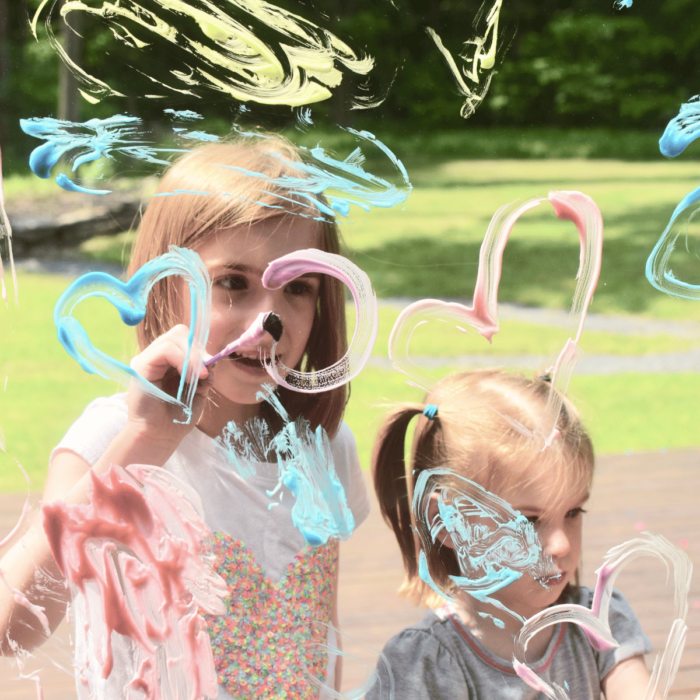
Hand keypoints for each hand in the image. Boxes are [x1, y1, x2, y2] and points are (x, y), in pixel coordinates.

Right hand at [126, 324, 212, 451]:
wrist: (160, 435)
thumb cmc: (177, 416)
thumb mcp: (198, 390)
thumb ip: (203, 373)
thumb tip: (212, 360)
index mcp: (171, 361)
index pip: (187, 338)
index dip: (202, 349)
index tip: (211, 368)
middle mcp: (158, 357)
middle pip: (180, 333)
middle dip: (198, 351)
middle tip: (206, 372)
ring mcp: (148, 359)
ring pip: (174, 338)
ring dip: (192, 358)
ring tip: (198, 378)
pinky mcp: (141, 366)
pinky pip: (165, 350)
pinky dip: (182, 360)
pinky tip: (189, 379)